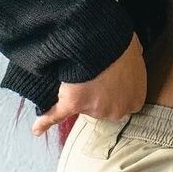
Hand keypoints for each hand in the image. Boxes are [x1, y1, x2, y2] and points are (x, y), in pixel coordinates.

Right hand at [31, 31, 146, 136]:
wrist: (104, 43)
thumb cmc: (122, 45)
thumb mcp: (135, 52)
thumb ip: (132, 63)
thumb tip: (130, 58)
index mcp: (135, 99)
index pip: (125, 103)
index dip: (115, 91)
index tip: (109, 81)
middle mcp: (117, 111)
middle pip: (104, 108)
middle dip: (99, 94)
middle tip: (94, 75)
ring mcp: (95, 110)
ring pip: (84, 107)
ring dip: (80, 95)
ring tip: (79, 73)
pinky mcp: (74, 104)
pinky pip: (58, 115)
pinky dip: (46, 121)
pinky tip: (37, 128)